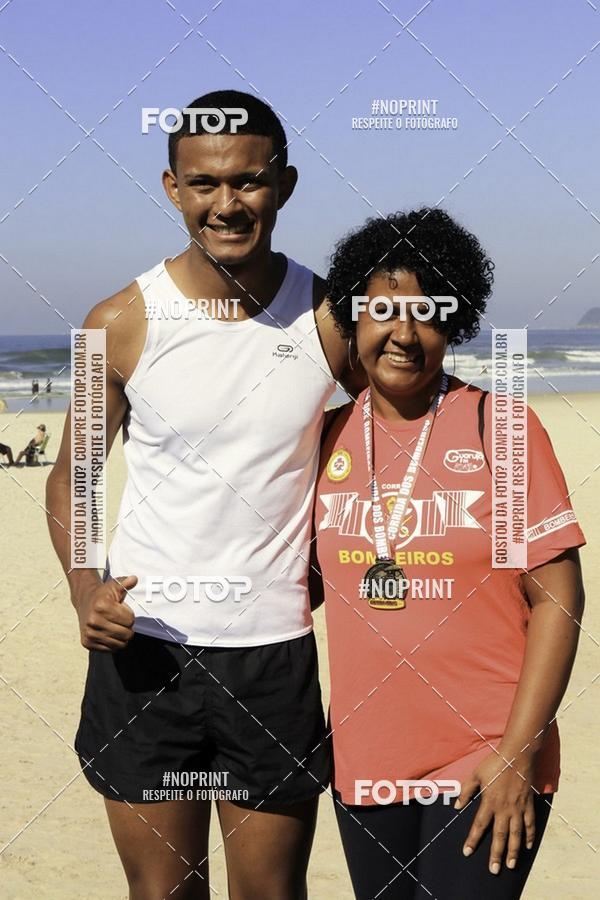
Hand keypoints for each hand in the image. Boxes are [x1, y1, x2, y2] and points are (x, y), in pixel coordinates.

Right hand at [75, 575, 136, 651]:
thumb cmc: (102, 595)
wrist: (84, 602)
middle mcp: (94, 621)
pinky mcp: (87, 643)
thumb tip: (134, 579)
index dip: (129, 615)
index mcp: (102, 607)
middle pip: (127, 634)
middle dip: (127, 627)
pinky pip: (111, 650)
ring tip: (115, 626)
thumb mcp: (114, 586)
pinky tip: (108, 633)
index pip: (130, 620)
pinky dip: (113, 643)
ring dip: (122, 637)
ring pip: (120, 644)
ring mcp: (90, 634)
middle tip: (120, 620)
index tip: (121, 610)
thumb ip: (125, 583)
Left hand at [455, 750, 536, 874]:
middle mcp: (504, 808)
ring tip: (510, 865)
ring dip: (513, 851)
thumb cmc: (495, 763)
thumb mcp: (476, 774)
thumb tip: (457, 806)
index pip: (479, 825)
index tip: (467, 852)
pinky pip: (530, 824)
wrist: (517, 755)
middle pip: (500, 836)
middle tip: (494, 870)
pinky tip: (527, 847)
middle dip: (496, 854)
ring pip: (516, 834)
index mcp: (490, 801)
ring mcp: (518, 808)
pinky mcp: (528, 805)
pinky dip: (529, 836)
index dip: (473, 839)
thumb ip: (466, 791)